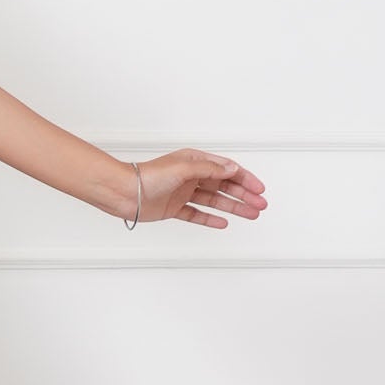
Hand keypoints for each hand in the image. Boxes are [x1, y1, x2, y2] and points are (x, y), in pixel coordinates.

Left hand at [126, 148, 266, 226]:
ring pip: (214, 200)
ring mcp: (183, 193)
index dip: (244, 179)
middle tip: (260, 205)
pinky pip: (197, 214)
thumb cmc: (148, 176)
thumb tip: (231, 169)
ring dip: (233, 207)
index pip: (226, 169)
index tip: (259, 189)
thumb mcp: (183, 169)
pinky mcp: (174, 208)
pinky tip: (223, 222)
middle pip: (224, 186)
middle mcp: (190, 176)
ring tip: (251, 214)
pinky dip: (210, 218)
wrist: (124, 192)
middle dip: (244, 195)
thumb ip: (209, 170)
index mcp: (194, 161)